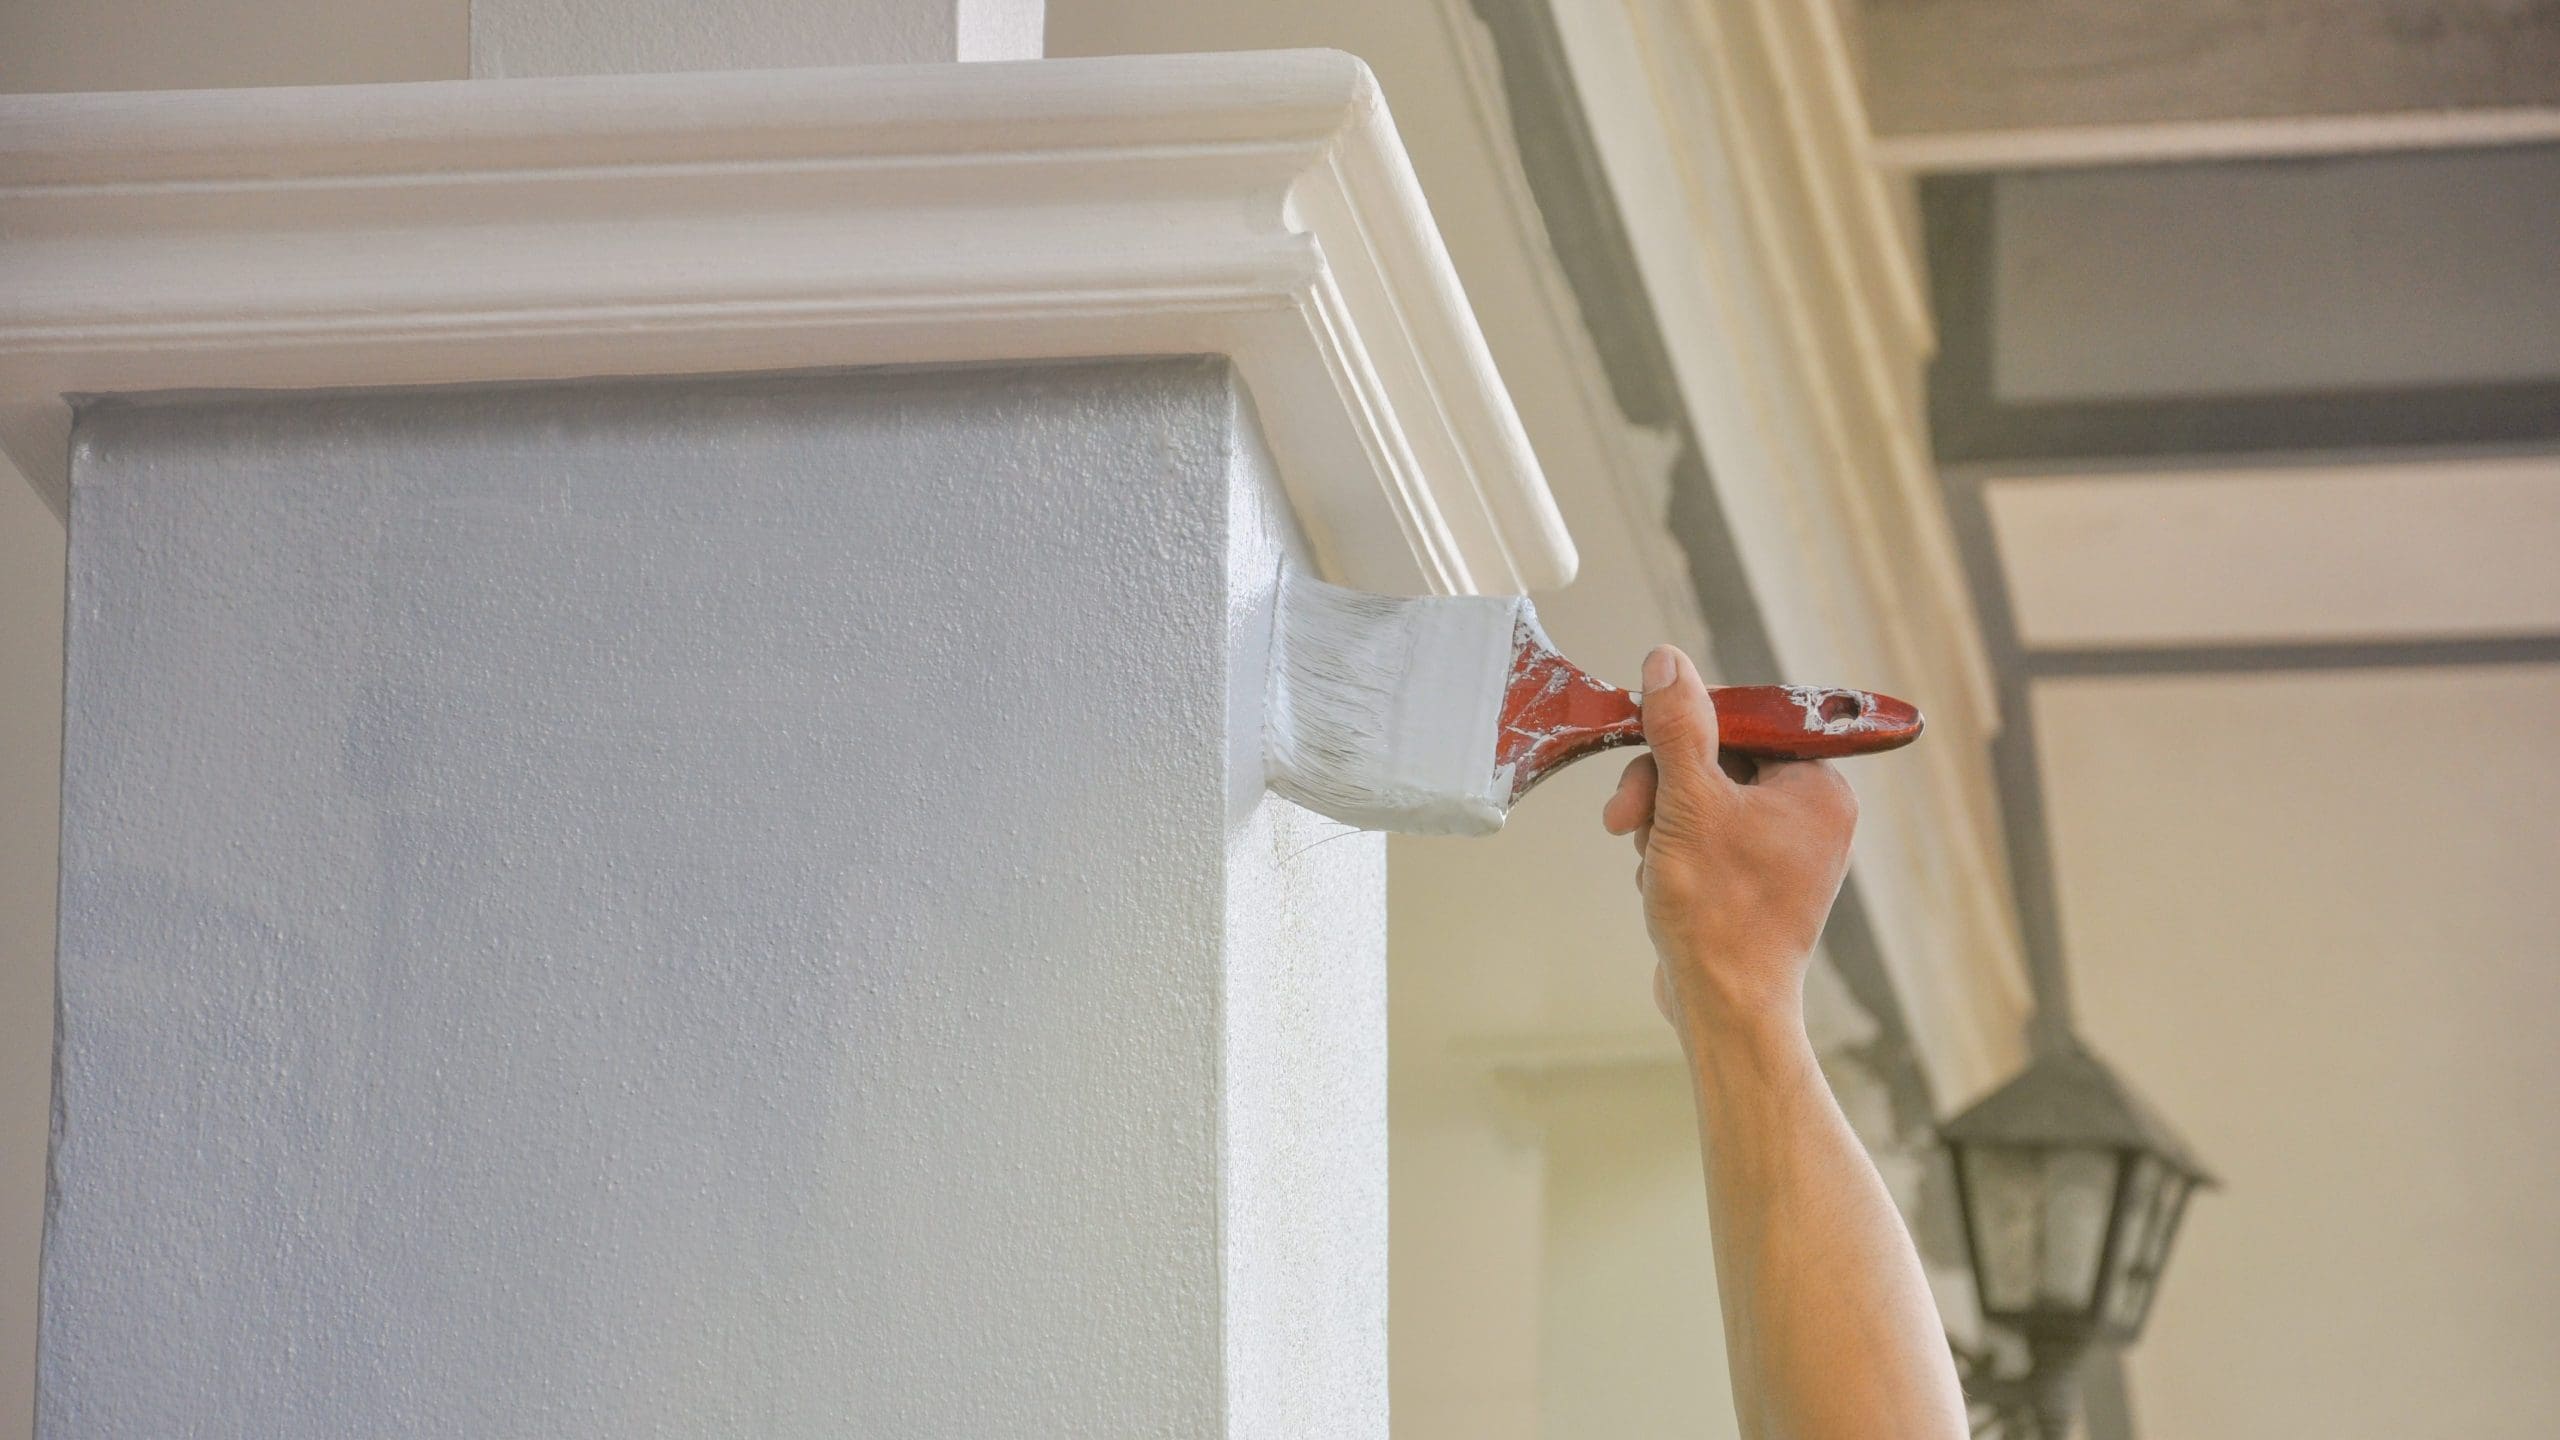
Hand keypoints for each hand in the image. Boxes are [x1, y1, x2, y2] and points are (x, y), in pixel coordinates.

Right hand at [1600, 645, 1859, 1040]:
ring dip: (1660, 824)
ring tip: (1651, 864)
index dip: (1685, 730)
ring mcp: (1786, 853)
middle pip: (1716, 762)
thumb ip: (1678, 728)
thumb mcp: (1688, 803)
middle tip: (1625, 817)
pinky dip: (1671, 854)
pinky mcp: (1756, 883)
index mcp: (1818, 788)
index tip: (1642, 741)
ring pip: (1701, 801)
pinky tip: (1660, 884)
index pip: (1745, 721)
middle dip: (1662, 789)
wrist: (1725, 1007)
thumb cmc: (1719, 912)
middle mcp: (1812, 815)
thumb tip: (1668, 662)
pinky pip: (1705, 839)